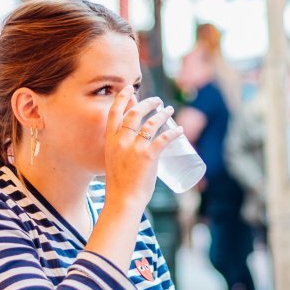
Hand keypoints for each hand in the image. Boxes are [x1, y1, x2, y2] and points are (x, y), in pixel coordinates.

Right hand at [103, 86, 184, 210]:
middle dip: (148, 103)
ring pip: (151, 123)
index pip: (115, 113)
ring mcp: (135, 148)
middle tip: (157, 100)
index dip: (122, 98)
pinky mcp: (148, 157)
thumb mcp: (113, 159)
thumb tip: (129, 136)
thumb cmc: (119, 183)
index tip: (129, 89)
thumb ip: (118, 146)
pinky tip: (180, 129)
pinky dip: (173, 132)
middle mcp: (121, 141)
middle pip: (135, 113)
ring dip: (163, 114)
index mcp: (110, 141)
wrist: (123, 200)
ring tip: (169, 110)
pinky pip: (164, 138)